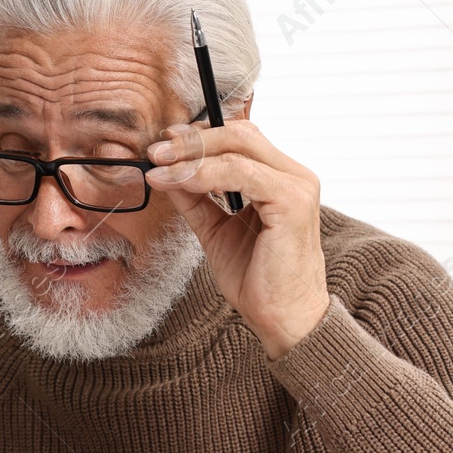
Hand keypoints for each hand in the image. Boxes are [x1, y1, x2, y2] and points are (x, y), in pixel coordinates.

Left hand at [147, 118, 329, 359]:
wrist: (282, 318)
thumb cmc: (257, 280)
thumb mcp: (216, 230)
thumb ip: (196, 199)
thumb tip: (166, 172)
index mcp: (281, 179)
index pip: (239, 138)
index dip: (199, 136)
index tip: (162, 145)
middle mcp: (294, 176)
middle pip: (239, 134)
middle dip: (191, 139)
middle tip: (155, 151)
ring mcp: (297, 186)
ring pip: (238, 148)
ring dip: (192, 155)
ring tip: (159, 166)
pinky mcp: (292, 202)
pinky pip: (241, 173)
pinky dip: (204, 174)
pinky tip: (178, 181)